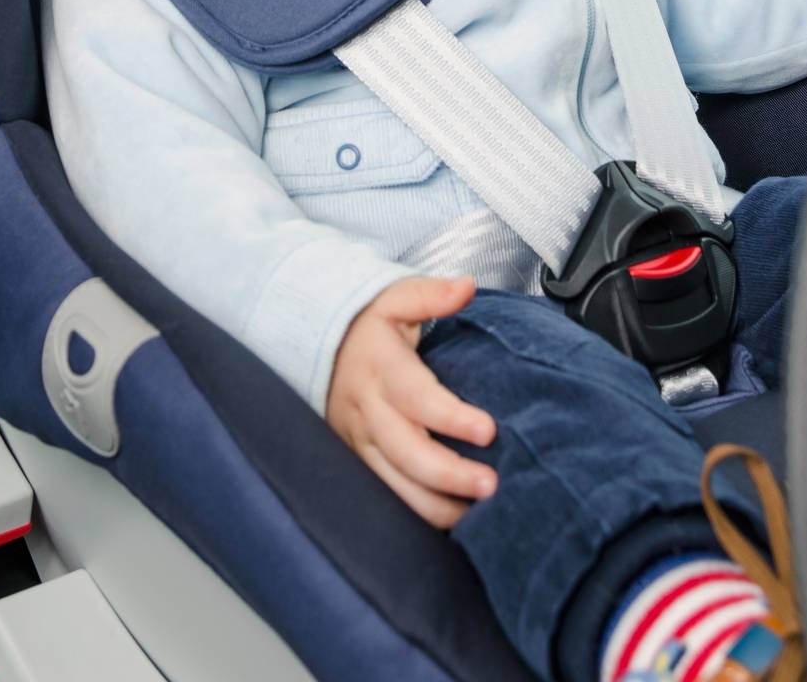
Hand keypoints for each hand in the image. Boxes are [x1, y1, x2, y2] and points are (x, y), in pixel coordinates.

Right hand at [326, 274, 498, 529]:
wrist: (315, 346)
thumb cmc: (366, 325)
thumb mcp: (393, 298)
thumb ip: (430, 294)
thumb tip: (467, 286)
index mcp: (380, 367)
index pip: (416, 397)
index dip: (451, 417)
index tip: (488, 430)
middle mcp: (367, 409)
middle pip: (406, 451)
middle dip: (449, 474)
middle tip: (491, 485)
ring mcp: (359, 440)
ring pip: (394, 484)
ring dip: (436, 504)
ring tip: (478, 515)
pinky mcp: (357, 460)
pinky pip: (386, 495)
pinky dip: (418, 513)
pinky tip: (452, 521)